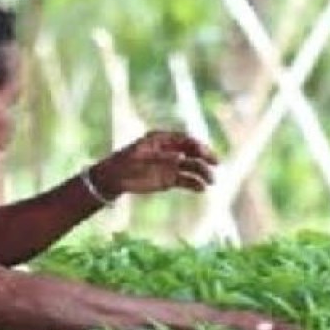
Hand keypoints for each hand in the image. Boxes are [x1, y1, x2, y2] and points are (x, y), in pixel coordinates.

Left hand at [91, 130, 217, 196]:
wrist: (113, 179)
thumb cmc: (123, 163)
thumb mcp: (140, 158)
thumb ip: (161, 157)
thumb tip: (181, 157)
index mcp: (162, 140)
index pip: (184, 140)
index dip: (197, 145)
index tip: (205, 153)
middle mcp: (169, 151)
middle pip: (192, 152)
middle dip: (205, 157)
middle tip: (216, 164)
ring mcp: (170, 165)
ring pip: (192, 167)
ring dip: (203, 173)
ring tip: (211, 181)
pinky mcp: (169, 179)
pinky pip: (186, 180)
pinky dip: (195, 184)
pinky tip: (201, 189)